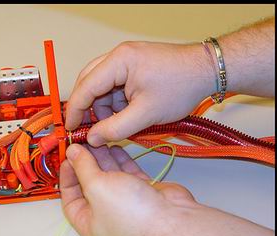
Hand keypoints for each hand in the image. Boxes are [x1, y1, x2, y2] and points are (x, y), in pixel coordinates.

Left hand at [60, 143, 196, 235]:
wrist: (170, 219)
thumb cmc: (131, 212)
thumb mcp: (96, 186)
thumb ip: (83, 167)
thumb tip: (72, 152)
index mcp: (88, 222)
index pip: (69, 197)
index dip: (67, 175)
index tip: (68, 155)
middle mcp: (105, 214)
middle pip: (89, 183)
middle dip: (85, 162)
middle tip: (82, 141)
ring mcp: (124, 203)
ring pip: (109, 175)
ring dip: (103, 157)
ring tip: (97, 138)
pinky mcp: (142, 192)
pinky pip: (127, 173)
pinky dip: (121, 160)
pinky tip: (115, 144)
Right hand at [65, 41, 213, 146]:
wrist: (206, 72)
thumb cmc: (181, 87)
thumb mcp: (146, 114)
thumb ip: (116, 128)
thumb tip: (94, 138)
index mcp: (118, 61)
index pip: (85, 87)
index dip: (75, 110)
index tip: (70, 129)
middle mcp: (119, 56)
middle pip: (90, 83)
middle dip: (90, 109)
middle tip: (90, 131)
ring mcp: (128, 59)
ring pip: (104, 86)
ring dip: (107, 108)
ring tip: (119, 126)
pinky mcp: (136, 66)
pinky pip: (118, 85)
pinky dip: (119, 102)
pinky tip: (130, 116)